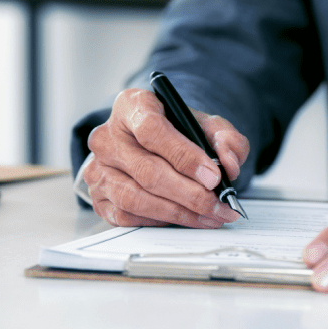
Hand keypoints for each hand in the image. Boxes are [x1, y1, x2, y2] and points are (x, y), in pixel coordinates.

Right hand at [84, 88, 250, 227]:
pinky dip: (160, 222)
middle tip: (219, 205)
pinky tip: (186, 219)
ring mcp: (99, 168)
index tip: (213, 176)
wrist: (152, 145)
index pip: (152, 129)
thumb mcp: (206, 125)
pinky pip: (128, 216)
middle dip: (190, 194)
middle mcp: (107, 136)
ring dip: (179, 213)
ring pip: (136, 198)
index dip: (184, 156)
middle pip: (147, 170)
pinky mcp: (98, 197)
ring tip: (210, 216)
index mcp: (131, 106)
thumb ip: (225, 138)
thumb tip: (229, 164)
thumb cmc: (176, 133)